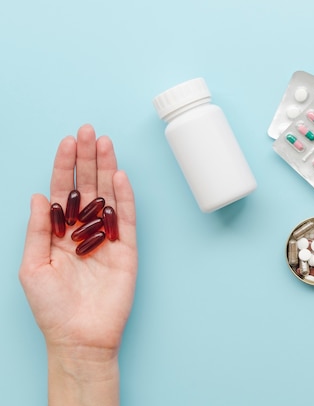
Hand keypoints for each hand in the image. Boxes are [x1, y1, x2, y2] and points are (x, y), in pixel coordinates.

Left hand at [19, 124, 136, 405]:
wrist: (80, 337)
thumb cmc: (52, 308)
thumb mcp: (33, 266)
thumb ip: (38, 229)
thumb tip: (39, 196)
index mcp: (59, 233)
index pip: (63, 191)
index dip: (64, 166)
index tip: (68, 141)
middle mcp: (84, 230)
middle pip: (87, 186)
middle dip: (87, 158)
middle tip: (89, 131)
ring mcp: (107, 237)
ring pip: (108, 195)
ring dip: (107, 168)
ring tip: (105, 143)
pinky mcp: (127, 248)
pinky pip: (127, 217)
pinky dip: (125, 196)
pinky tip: (120, 176)